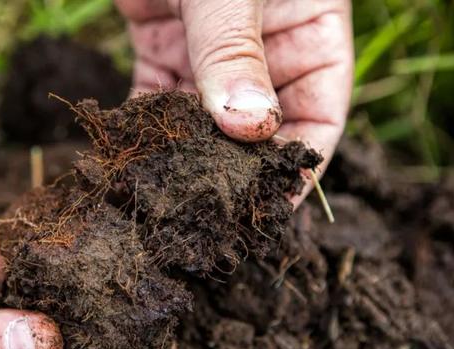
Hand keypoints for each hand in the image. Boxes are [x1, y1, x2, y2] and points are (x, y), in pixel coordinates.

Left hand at [116, 0, 353, 202]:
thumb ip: (235, 48)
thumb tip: (248, 129)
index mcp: (311, 33)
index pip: (319, 117)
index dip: (298, 165)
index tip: (271, 205)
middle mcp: (265, 48)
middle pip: (257, 126)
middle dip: (235, 168)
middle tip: (211, 210)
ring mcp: (210, 50)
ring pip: (204, 119)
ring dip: (184, 154)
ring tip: (168, 193)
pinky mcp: (162, 42)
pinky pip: (158, 97)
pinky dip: (146, 125)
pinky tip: (134, 153)